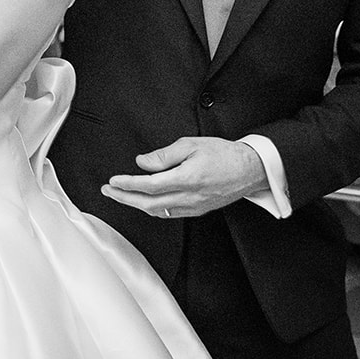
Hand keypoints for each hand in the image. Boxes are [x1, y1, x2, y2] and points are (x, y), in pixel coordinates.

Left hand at [101, 137, 266, 217]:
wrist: (250, 169)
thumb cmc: (224, 154)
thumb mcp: (191, 145)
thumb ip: (164, 155)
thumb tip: (143, 163)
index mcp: (186, 179)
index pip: (148, 185)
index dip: (127, 184)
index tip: (114, 181)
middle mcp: (189, 197)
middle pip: (148, 203)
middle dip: (124, 198)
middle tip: (109, 191)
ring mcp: (194, 207)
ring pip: (158, 211)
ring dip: (137, 205)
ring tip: (122, 195)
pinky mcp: (198, 210)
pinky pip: (170, 213)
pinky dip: (153, 208)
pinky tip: (146, 202)